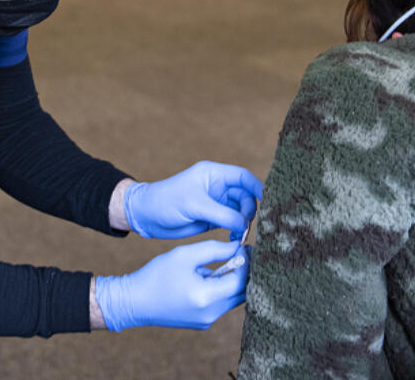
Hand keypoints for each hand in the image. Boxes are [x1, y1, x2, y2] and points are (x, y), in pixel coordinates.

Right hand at [95, 239, 249, 330]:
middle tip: (241, 254)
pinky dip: (222, 291)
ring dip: (232, 282)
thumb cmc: (157, 275)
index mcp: (206, 296)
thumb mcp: (184, 255)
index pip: (241, 280)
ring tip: (221, 265)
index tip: (246, 247)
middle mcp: (210, 314)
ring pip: (233, 300)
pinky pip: (221, 305)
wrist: (135, 302)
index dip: (246, 262)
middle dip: (244, 273)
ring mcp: (207, 321)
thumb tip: (237, 248)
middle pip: (242, 293)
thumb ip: (214, 249)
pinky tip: (208, 279)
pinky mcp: (202, 324)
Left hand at [125, 161, 262, 238]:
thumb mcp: (195, 205)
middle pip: (246, 196)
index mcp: (213, 175)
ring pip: (241, 212)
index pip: (243, 177)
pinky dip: (236, 231)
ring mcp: (216, 204)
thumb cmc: (165, 201)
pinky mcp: (212, 219)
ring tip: (238, 235)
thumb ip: (222, 213)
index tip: (268, 202)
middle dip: (249, 211)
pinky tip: (234, 239)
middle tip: (244, 226)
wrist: (146, 217)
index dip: (257, 187)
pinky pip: (232, 224)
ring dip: (243, 223)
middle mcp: (217, 187)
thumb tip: (244, 224)